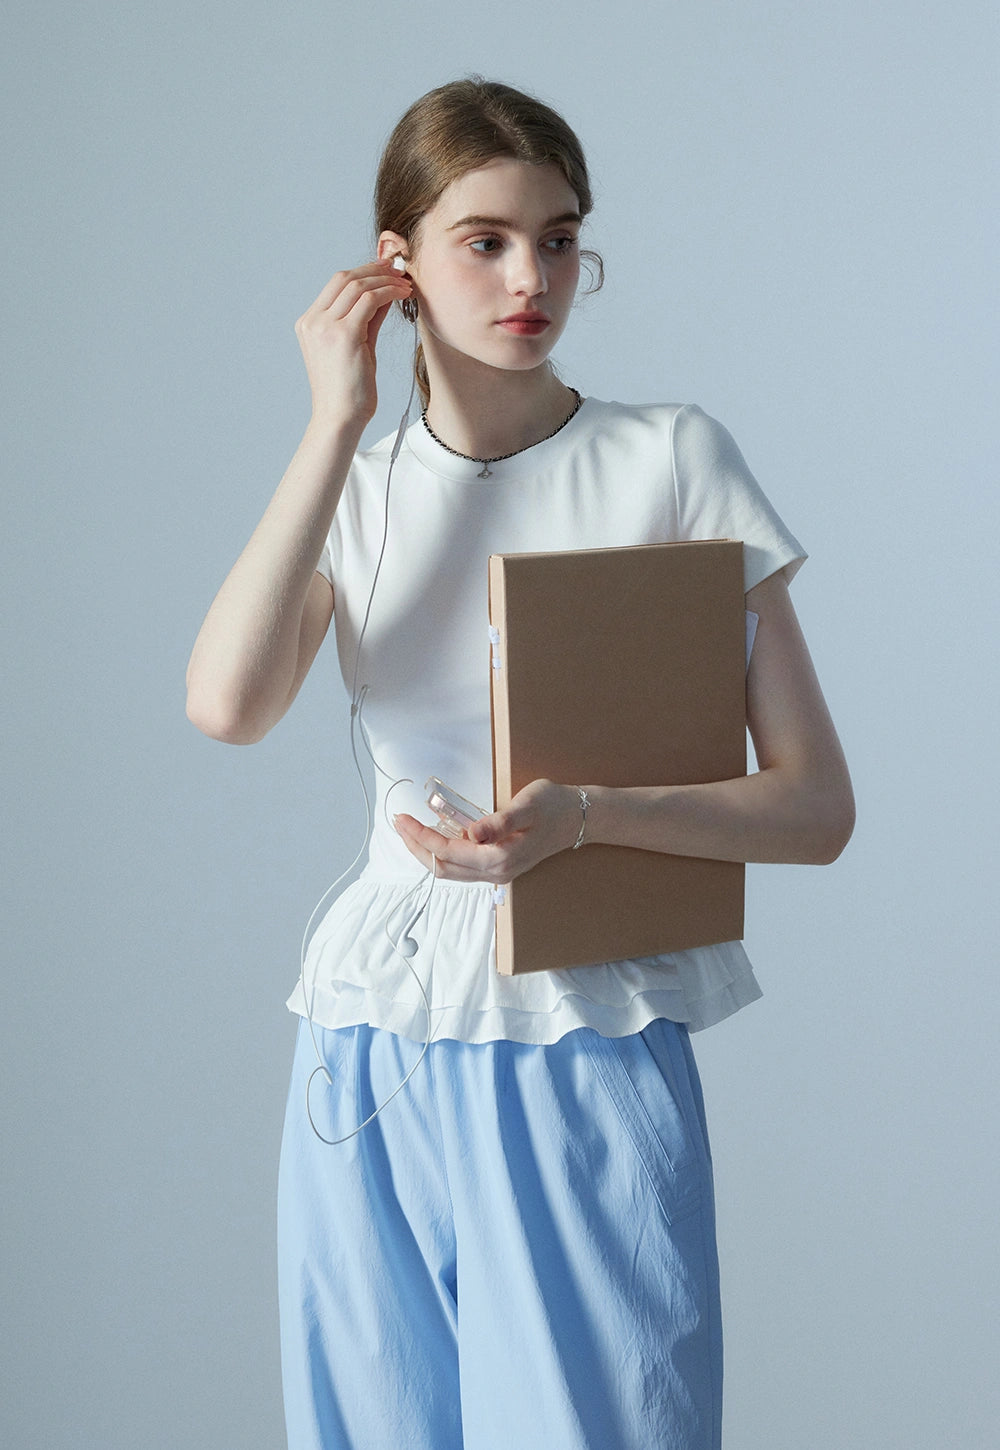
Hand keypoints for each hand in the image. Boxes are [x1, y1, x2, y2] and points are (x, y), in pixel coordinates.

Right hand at [294, 261, 412, 429]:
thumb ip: (367, 318)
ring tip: (405, 283)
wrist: (340, 418)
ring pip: (358, 285)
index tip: (386, 270)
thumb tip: (384, 293)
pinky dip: (388, 292)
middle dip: (375, 269)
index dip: (363, 271)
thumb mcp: (358, 346)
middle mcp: (313, 321)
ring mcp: (325, 327)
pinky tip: (403, 294)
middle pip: (345, 278)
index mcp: (309, 323)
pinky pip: (369, 300)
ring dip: (385, 279)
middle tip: (399, 270)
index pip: (336, 283)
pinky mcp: (343, 335)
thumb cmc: (349, 391)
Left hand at [393, 779, 581, 883]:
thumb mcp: (527, 806)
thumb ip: (499, 821)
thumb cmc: (553, 806)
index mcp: (500, 859)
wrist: (578, 818)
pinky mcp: (499, 867)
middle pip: (443, 868)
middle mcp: (496, 873)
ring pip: (450, 871)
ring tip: (409, 830)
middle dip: (415, 847)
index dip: (421, 837)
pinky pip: (461, 868)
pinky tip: (435, 837)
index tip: (403, 818)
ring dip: (426, 852)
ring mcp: (498, 874)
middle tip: (398, 822)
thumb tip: (471, 833)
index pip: (448, 852)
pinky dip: (441, 855)